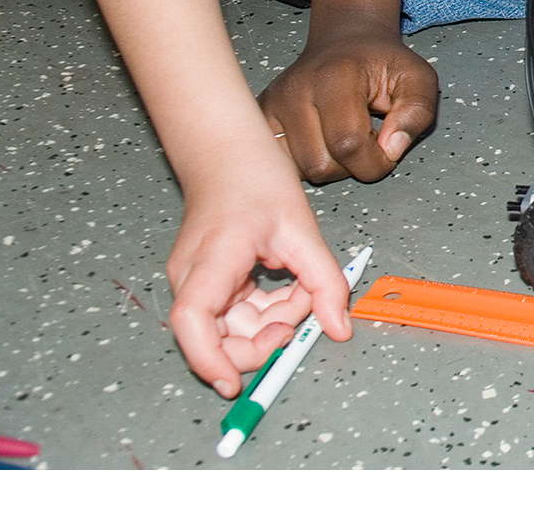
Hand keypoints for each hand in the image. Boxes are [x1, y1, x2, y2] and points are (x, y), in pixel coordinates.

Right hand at [164, 127, 354, 397]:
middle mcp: (193, 277)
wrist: (228, 148)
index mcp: (211, 260)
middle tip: (302, 318)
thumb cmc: (254, 176)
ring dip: (272, 321)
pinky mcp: (209, 282)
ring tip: (303, 288)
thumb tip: (340, 328)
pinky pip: (237, 312)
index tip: (235, 383)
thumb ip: (323, 281)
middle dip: (264, 340)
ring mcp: (198, 281)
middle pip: (217, 336)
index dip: (209, 359)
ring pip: (232, 328)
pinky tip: (289, 284)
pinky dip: (266, 309)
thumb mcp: (300, 228)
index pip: (193, 321)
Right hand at [261, 26, 438, 185]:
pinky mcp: (261, 115)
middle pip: (320, 165)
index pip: (349, 145)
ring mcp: (273, 102)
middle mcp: (296, 89)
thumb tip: (391, 148)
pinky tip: (321, 142)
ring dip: (328, 166)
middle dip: (351, 166)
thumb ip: (417, 112)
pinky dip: (304, 163)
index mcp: (336, 76)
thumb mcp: (418, 78)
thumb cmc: (381, 62)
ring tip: (342, 138)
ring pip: (299, 170)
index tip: (386, 146)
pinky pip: (282, 164)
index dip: (375, 160)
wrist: (347, 38)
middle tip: (364, 138)